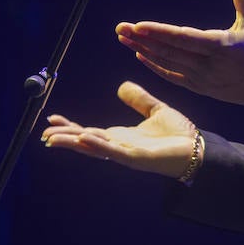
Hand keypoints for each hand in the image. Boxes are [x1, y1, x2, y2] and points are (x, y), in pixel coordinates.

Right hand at [42, 81, 196, 179]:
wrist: (199, 149)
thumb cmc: (179, 134)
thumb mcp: (156, 111)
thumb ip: (139, 99)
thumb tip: (122, 86)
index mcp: (122, 136)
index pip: (90, 131)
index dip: (70, 126)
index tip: (52, 118)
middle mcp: (120, 146)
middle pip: (85, 142)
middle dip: (65, 138)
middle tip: (44, 134)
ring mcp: (127, 153)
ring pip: (94, 148)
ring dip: (74, 143)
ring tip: (53, 139)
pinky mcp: (138, 158)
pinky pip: (114, 152)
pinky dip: (99, 145)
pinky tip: (85, 138)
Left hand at [115, 0, 243, 105]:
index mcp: (220, 46)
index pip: (183, 38)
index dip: (159, 32)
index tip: (138, 25)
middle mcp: (207, 65)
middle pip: (168, 50)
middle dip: (142, 39)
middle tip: (121, 28)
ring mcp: (201, 78)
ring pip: (166, 63)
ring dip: (143, 50)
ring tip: (124, 39)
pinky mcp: (198, 87)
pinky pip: (171, 75)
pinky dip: (155, 66)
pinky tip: (141, 55)